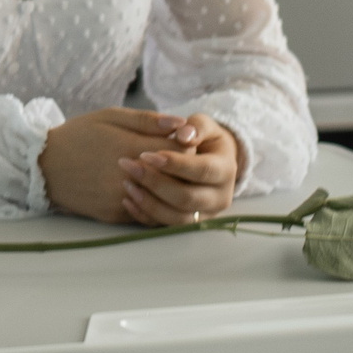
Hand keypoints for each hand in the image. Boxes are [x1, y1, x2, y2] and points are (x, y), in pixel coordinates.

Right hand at [43, 107, 195, 222]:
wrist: (43, 166)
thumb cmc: (79, 135)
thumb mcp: (110, 117)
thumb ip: (148, 120)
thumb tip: (182, 124)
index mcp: (130, 147)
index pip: (181, 153)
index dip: (187, 147)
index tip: (182, 142)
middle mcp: (129, 177)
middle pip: (178, 180)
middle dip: (183, 170)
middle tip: (178, 161)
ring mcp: (122, 199)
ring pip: (166, 202)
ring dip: (171, 190)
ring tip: (165, 176)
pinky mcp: (115, 215)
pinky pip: (148, 215)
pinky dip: (155, 204)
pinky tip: (150, 191)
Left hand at [114, 113, 242, 226]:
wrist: (209, 159)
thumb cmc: (202, 138)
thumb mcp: (204, 126)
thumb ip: (196, 126)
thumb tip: (183, 135)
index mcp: (225, 170)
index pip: (202, 170)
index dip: (175, 164)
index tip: (146, 154)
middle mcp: (219, 197)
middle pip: (187, 198)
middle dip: (155, 183)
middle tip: (128, 166)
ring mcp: (205, 214)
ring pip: (176, 218)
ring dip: (149, 202)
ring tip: (126, 183)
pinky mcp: (189, 224)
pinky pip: (166, 227)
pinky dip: (145, 215)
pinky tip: (127, 200)